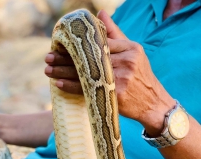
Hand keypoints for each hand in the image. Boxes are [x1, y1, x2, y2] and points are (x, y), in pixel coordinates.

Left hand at [45, 10, 174, 135]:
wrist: (154, 104)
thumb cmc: (140, 75)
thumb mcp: (132, 52)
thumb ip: (115, 33)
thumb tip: (100, 13)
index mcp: (129, 48)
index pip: (98, 43)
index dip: (77, 46)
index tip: (60, 46)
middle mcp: (126, 61)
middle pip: (89, 58)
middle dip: (65, 58)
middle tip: (47, 58)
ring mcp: (122, 78)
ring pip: (86, 73)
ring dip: (63, 72)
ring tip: (47, 70)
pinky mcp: (117, 94)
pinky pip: (90, 89)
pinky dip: (73, 87)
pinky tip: (59, 84)